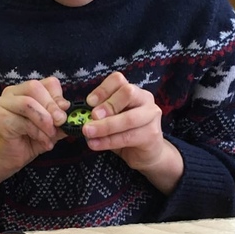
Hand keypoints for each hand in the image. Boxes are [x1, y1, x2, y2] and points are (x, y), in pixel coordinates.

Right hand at [0, 77, 68, 175]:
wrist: (9, 158)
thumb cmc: (29, 140)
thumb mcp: (51, 128)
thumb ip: (59, 118)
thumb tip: (67, 108)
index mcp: (26, 90)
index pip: (48, 83)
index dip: (59, 96)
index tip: (65, 111)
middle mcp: (12, 93)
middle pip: (35, 87)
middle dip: (51, 106)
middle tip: (61, 122)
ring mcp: (4, 103)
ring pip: (28, 103)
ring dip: (45, 120)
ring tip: (51, 135)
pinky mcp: (1, 118)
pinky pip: (24, 121)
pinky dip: (38, 133)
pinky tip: (43, 142)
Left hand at [82, 73, 183, 193]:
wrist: (145, 153)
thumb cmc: (125, 132)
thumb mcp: (111, 118)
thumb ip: (100, 113)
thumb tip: (82, 113)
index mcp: (133, 90)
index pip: (118, 80)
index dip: (102, 89)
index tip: (89, 102)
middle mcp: (145, 99)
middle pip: (128, 93)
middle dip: (108, 105)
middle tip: (92, 116)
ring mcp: (151, 116)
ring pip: (128, 118)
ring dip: (105, 126)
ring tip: (88, 132)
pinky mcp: (152, 135)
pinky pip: (128, 137)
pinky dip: (109, 141)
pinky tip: (95, 144)